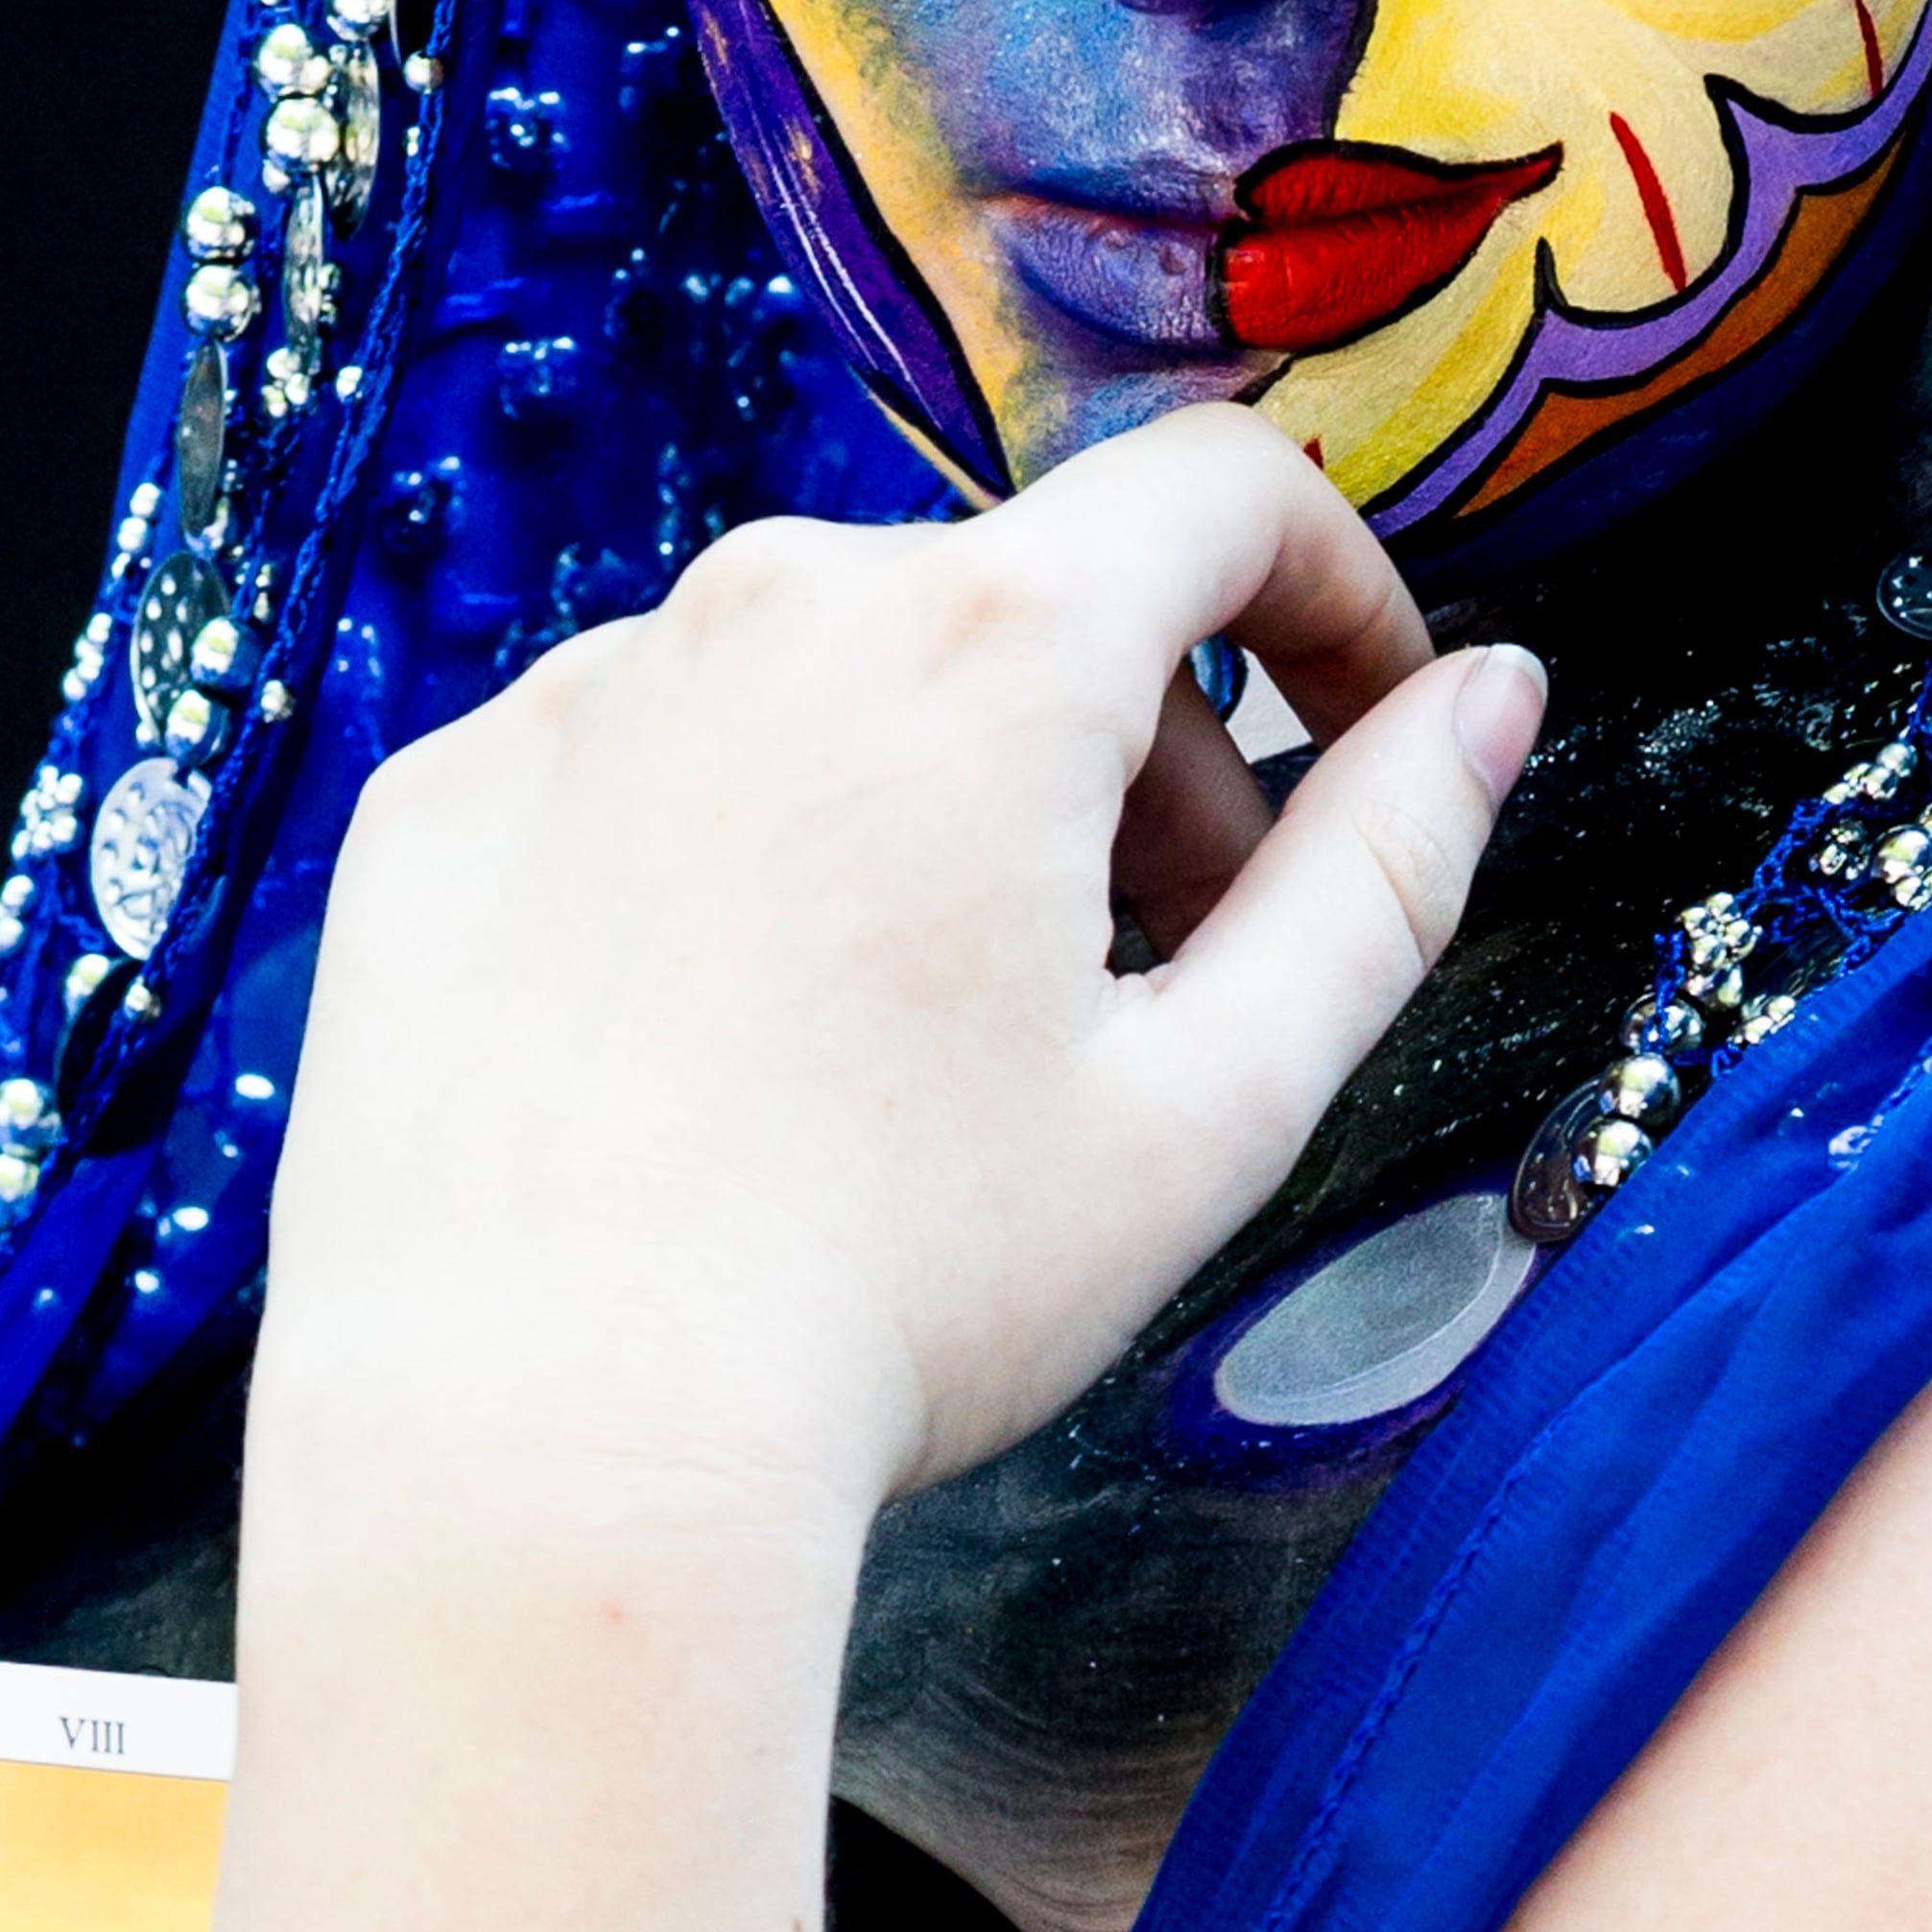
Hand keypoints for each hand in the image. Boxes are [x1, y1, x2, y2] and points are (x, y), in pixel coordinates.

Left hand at [260, 404, 1541, 1532]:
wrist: (535, 1439)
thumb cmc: (896, 1294)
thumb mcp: (1213, 1102)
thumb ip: (1386, 869)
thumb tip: (1488, 699)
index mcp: (983, 645)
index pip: (1221, 492)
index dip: (1334, 591)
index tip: (1360, 724)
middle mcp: (768, 601)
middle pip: (1024, 608)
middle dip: (1135, 764)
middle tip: (1154, 987)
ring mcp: (581, 690)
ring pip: (828, 685)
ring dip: (925, 805)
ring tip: (921, 1047)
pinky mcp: (442, 794)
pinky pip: (641, 764)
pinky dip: (727, 860)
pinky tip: (727, 1059)